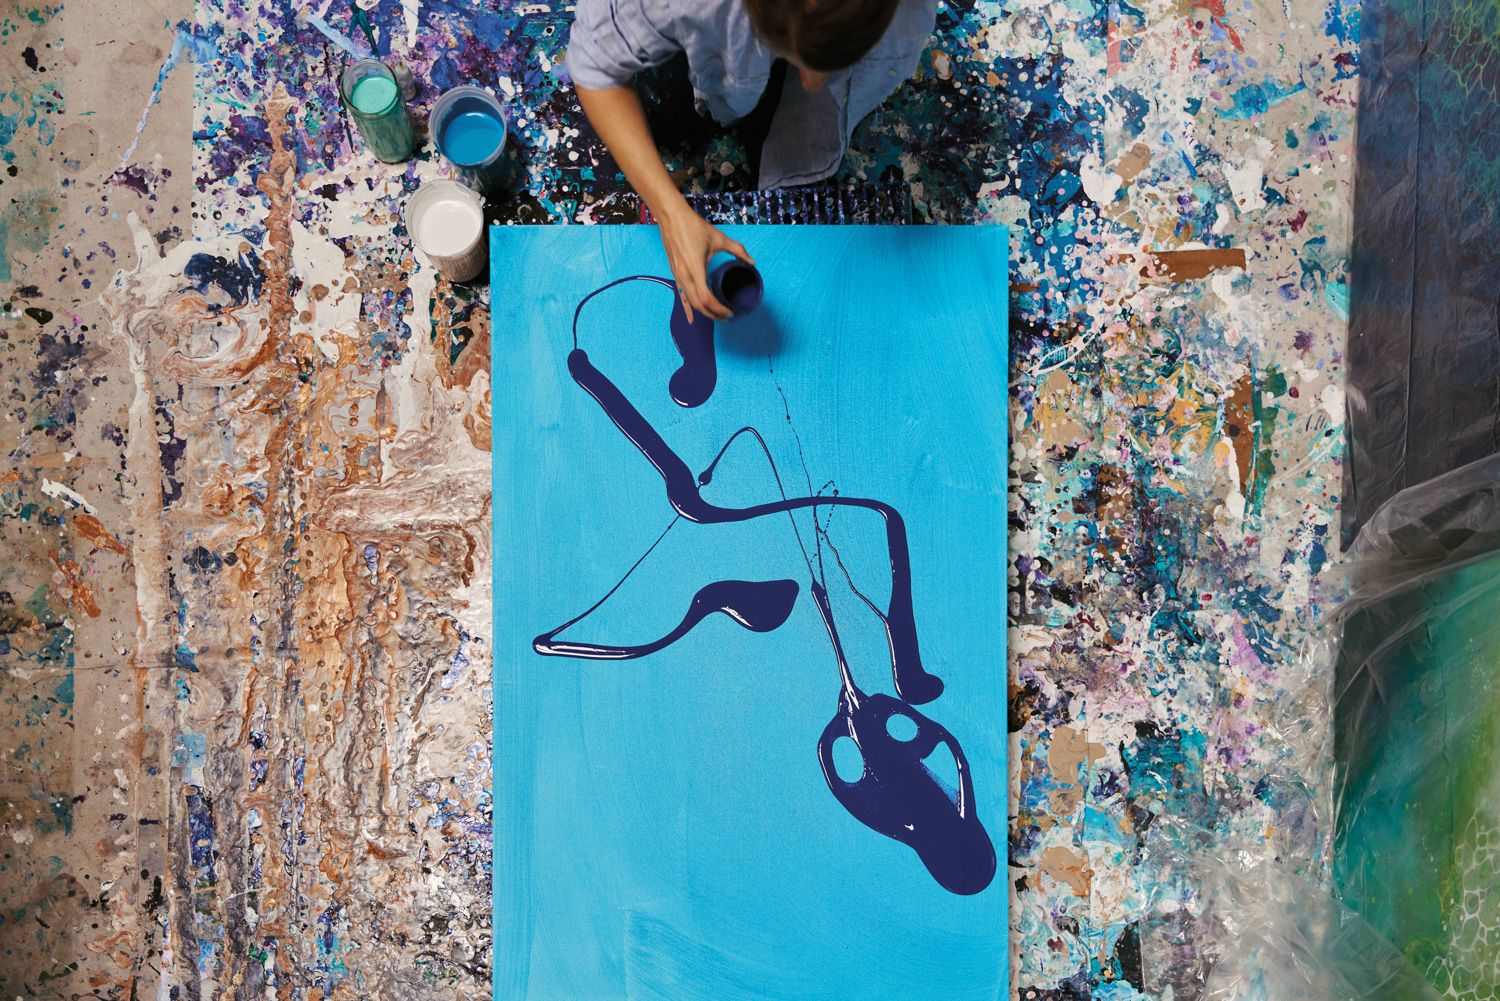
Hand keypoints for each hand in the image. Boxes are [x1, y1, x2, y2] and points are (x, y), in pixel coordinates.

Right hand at [657, 203, 754, 322]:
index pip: (707, 299)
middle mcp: (684, 275)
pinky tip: (691, 318)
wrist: (671, 217)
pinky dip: (687, 308)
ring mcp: (677, 276)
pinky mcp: (674, 273)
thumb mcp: (719, 238)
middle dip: (713, 314)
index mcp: (695, 269)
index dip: (719, 309)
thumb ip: (737, 250)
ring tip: (715, 316)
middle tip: (726, 316)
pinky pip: (681, 295)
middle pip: (698, 305)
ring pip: (689, 302)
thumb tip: (751, 262)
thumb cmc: (694, 226)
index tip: (730, 311)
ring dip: (703, 312)